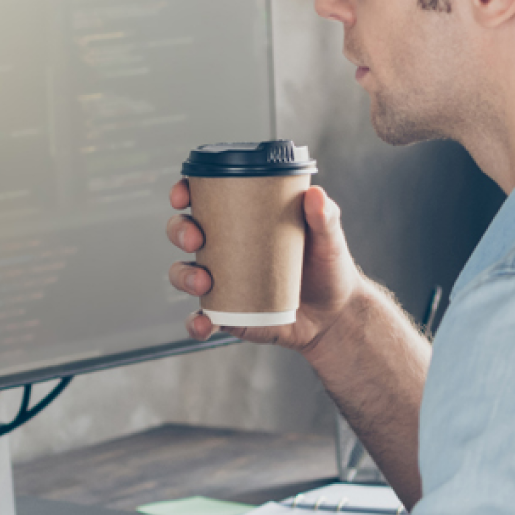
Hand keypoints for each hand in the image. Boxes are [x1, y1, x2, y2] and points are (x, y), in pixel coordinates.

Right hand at [167, 180, 366, 352]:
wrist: (335, 316)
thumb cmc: (329, 268)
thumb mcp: (328, 239)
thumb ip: (325, 216)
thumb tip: (316, 195)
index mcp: (243, 219)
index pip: (204, 198)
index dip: (184, 191)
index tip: (184, 195)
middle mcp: (226, 247)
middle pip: (185, 231)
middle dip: (179, 231)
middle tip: (196, 238)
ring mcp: (223, 281)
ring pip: (184, 273)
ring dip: (184, 275)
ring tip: (204, 281)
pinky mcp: (227, 313)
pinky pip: (201, 318)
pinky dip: (195, 322)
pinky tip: (204, 322)